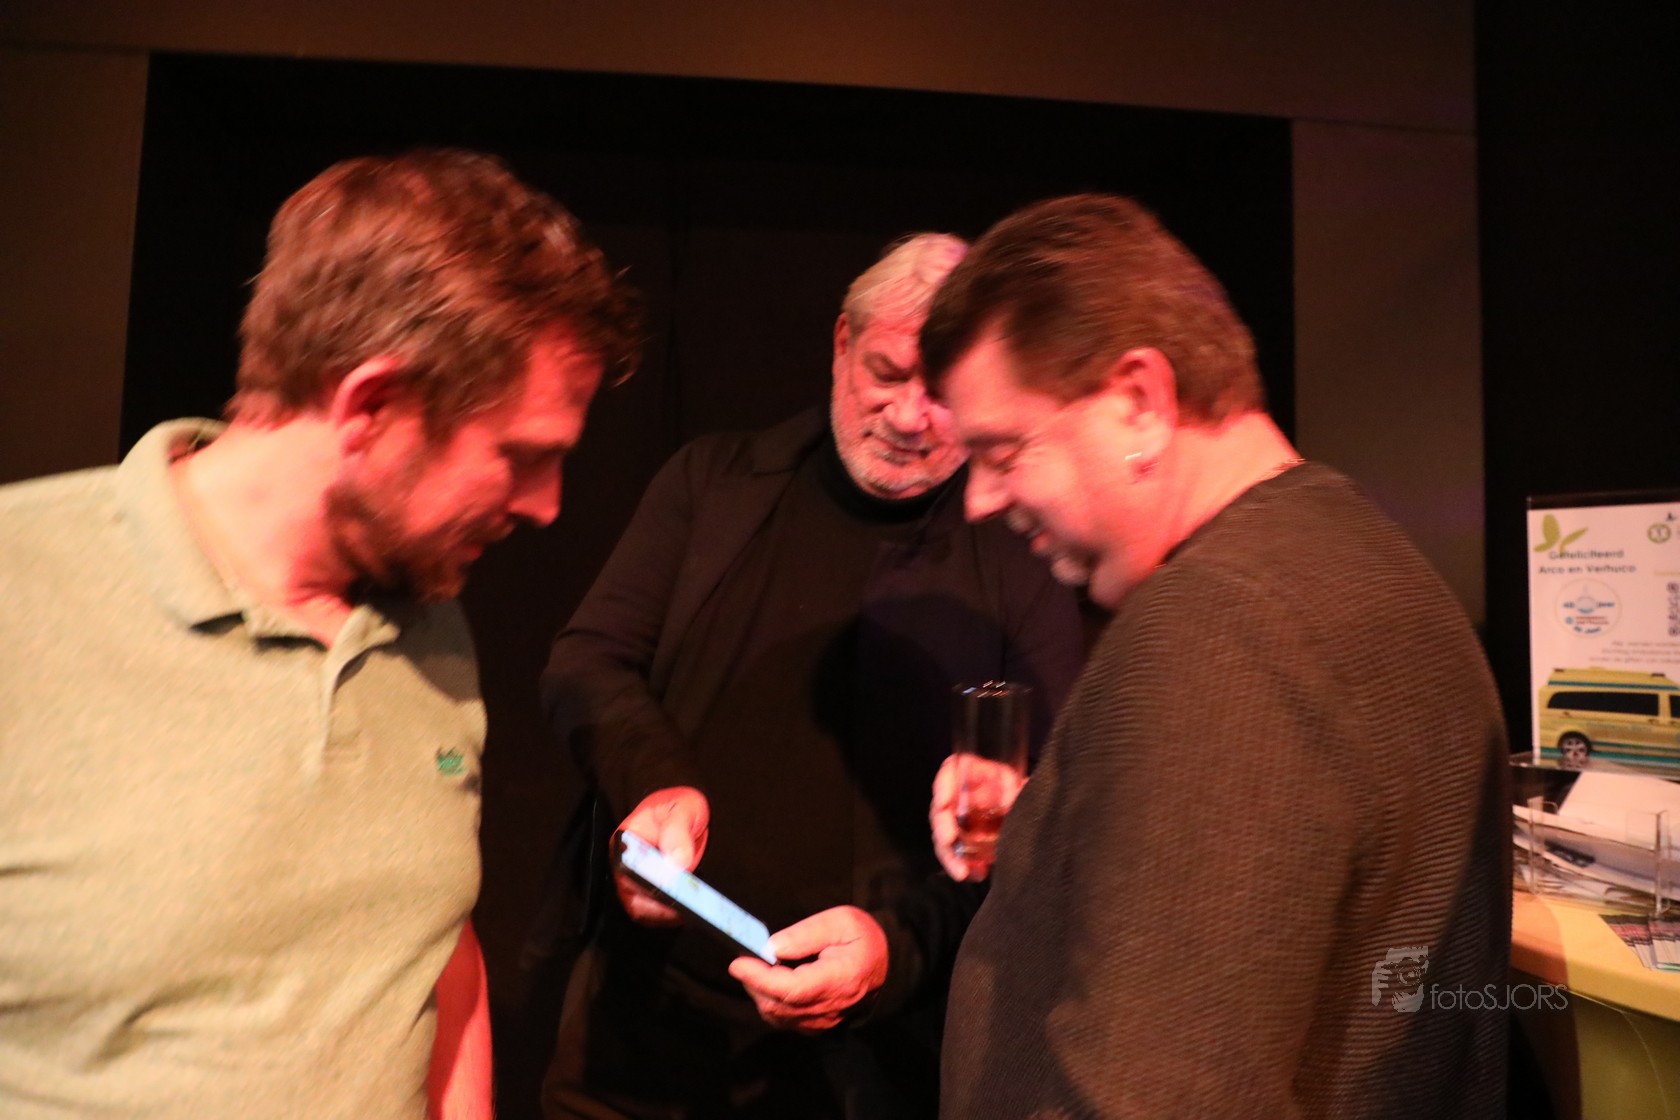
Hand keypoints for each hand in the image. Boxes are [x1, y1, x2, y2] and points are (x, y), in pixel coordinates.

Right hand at [615, 786, 708, 925]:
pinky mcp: (650, 892)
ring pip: (642, 910)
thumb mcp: (681, 810)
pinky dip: (669, 916)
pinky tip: (689, 912)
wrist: (686, 814)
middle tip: (687, 907)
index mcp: (625, 842)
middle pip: (632, 897)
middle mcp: (625, 865)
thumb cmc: (679, 807)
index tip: (669, 890)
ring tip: (692, 912)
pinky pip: (654, 913)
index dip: (644, 885)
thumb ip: (677, 832)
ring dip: (665, 915)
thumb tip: (677, 861)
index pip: (626, 871)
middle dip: (658, 907)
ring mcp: (636, 881)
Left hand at [727, 906, 888, 1032]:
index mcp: (838, 980)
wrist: (885, 966)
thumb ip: (806, 933)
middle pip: (778, 1006)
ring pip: (777, 1016)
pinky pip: (784, 1020)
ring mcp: (822, 1022)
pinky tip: (769, 983)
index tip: (738, 963)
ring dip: (759, 993)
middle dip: (754, 984)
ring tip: (756, 969)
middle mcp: (828, 1008)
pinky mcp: (817, 1026)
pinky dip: (769, 1003)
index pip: (791, 989)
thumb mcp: (841, 922)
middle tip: (745, 960)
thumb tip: (772, 947)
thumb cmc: (863, 939)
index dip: (759, 978)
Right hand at [930, 753, 1025, 881]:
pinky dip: (966, 867)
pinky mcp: (964, 842)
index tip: (944, 803)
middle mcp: (956, 798)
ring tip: (963, 872)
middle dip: (942, 829)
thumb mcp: (1015, 783)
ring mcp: (958, 822)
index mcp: (967, 774)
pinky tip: (978, 874)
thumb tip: (1009, 801)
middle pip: (940, 812)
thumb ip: (1012, 788)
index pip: (948, 774)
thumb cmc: (1013, 788)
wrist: (1021, 806)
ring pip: (945, 840)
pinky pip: (958, 856)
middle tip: (948, 840)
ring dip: (952, 857)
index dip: (943, 788)